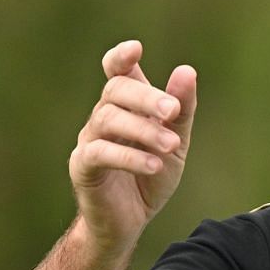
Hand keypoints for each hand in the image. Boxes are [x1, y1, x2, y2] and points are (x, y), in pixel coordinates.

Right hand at [69, 40, 196, 253]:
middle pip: (115, 92)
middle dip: (146, 97)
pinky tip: (154, 165)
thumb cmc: (151, 175)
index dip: (120, 58)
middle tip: (173, 111)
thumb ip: (182, 111)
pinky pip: (99, 153)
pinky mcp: (82, 168)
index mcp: (125, 108)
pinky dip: (129, 156)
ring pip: (107, 120)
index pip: (116, 74)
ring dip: (143, 130)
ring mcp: (88, 141)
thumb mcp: (176, 142)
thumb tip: (186, 70)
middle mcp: (102, 118)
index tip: (136, 48)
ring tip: (172, 145)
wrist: (129, 221)